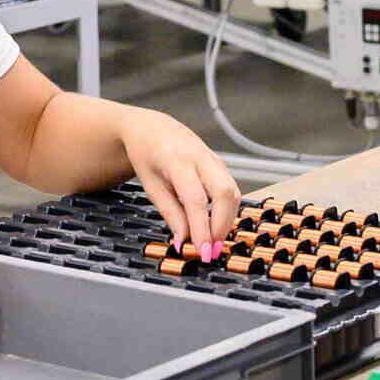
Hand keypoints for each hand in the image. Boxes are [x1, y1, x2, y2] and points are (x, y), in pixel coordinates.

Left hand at [120, 110, 240, 264]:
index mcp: (176, 160)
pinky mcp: (220, 164)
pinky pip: (231, 189)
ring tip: (213, 243)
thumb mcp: (150, 185)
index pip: (195, 199)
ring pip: (233, 192)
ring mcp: (214, 158)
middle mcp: (200, 156)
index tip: (203, 251)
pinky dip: (227, 211)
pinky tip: (216, 226)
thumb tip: (184, 240)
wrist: (151, 128)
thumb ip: (170, 213)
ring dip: (227, 221)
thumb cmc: (146, 154)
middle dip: (221, 226)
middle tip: (211, 250)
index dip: (202, 228)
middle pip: (224, 193)